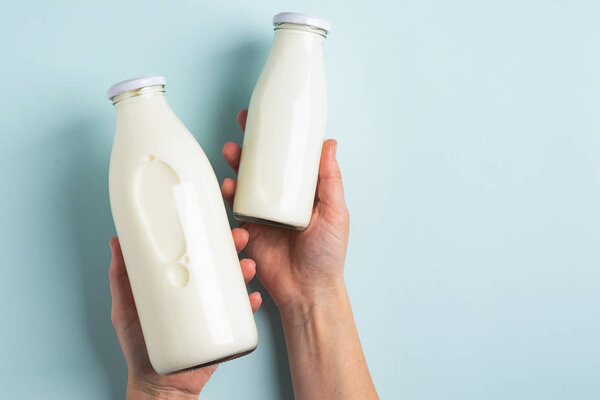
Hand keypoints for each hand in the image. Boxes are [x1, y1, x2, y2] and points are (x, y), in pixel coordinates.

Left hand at [108, 229, 261, 398]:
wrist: (159, 384)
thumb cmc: (140, 347)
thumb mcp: (125, 308)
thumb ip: (121, 278)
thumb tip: (117, 242)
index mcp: (180, 283)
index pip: (197, 253)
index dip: (208, 235)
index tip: (213, 221)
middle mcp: (199, 293)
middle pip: (220, 264)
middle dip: (232, 248)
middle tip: (238, 237)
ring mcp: (212, 311)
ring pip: (234, 285)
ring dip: (245, 271)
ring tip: (246, 267)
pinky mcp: (224, 331)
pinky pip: (243, 314)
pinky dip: (249, 304)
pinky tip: (251, 298)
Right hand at [221, 110, 349, 310]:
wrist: (308, 291)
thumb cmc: (327, 255)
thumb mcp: (335, 213)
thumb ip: (330, 180)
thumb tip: (330, 143)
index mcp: (301, 193)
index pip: (287, 160)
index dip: (276, 139)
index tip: (266, 118)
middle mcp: (280, 200)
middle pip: (260, 168)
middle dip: (248, 148)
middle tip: (240, 131)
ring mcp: (262, 214)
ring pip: (243, 185)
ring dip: (234, 168)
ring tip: (230, 157)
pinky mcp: (248, 230)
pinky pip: (233, 209)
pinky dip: (228, 197)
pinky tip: (227, 189)